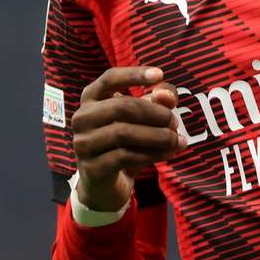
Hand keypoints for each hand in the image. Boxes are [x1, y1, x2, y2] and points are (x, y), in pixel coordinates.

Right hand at [72, 66, 183, 210]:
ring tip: (176, 140)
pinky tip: (167, 153)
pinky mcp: (92, 168)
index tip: (160, 74)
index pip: (109, 78)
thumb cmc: (125, 143)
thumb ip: (158, 101)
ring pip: (123, 133)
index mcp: (91, 98)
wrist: (106, 184)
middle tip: (175, 122)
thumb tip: (167, 93)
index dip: (134, 74)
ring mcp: (83, 144)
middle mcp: (82, 118)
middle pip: (121, 106)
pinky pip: (125, 156)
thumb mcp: (144, 119)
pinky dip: (151, 154)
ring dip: (157, 136)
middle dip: (155, 113)